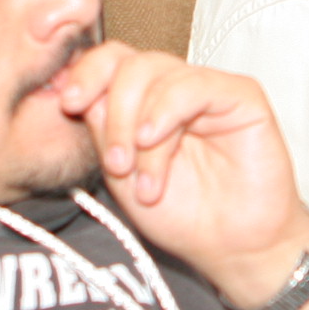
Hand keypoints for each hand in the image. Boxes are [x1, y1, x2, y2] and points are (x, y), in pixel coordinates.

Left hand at [48, 44, 308, 309]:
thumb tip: (70, 88)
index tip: (67, 103)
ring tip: (145, 179)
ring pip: (156, 72)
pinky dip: (165, 112)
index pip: (110, 61)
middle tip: (116, 164)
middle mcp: (175, 88)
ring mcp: (208, 88)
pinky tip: (154, 141)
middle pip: (128, 63)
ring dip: (138, 127)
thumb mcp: (123, 175)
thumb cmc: (184, 216)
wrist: (233, 248)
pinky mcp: (242, 95)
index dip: (85, 74)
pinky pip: (193, 85)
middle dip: (112, 112)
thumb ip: (102, 129)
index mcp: (145, 101)